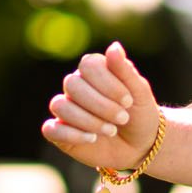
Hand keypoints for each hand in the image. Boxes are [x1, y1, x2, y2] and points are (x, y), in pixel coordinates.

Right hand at [42, 42, 162, 174]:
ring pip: (60, 106)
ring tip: (111, 131)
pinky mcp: (60, 133)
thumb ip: (125, 70)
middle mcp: (76, 87)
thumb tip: (114, 46)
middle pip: (72, 85)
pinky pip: (51, 129)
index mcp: (94, 71)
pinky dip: (72, 135)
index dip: (107, 83)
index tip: (128, 101)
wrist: (140, 146)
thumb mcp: (140, 92)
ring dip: (88, 120)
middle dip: (100, 105)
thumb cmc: (140, 114)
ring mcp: (66, 109)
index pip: (88, 65)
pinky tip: (92, 139)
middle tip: (123, 118)